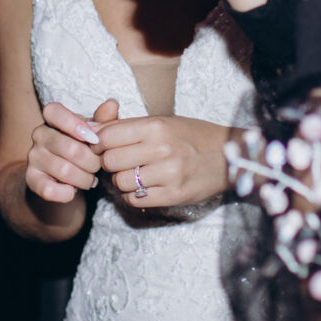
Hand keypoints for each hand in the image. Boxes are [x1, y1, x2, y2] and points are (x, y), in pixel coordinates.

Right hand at [25, 99, 120, 203]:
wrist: (60, 177)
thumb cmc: (82, 148)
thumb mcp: (93, 133)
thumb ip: (103, 121)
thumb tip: (112, 104)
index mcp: (52, 118)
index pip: (53, 112)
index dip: (74, 124)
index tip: (94, 138)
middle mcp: (39, 135)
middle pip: (70, 148)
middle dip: (93, 162)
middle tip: (99, 167)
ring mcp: (33, 157)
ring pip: (64, 171)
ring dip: (85, 179)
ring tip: (91, 180)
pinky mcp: (31, 179)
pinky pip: (49, 190)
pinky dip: (66, 193)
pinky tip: (74, 191)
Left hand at [96, 114, 232, 208]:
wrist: (229, 156)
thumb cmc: (191, 136)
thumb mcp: (161, 121)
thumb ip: (125, 125)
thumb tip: (90, 128)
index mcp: (156, 125)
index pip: (107, 136)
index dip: (99, 143)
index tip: (103, 147)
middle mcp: (162, 148)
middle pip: (110, 161)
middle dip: (109, 163)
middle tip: (120, 162)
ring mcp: (169, 174)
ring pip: (120, 182)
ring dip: (122, 180)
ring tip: (134, 174)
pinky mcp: (174, 195)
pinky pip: (135, 199)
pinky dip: (134, 195)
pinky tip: (144, 187)